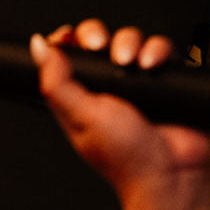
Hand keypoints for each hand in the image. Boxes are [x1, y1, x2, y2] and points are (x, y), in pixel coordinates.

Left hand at [31, 19, 209, 202]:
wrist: (170, 173)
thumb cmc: (126, 158)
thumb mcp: (82, 118)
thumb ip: (57, 84)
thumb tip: (38, 49)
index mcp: (80, 99)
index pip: (66, 58)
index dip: (65, 42)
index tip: (67, 38)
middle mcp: (107, 89)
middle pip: (98, 42)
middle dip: (97, 36)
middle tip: (99, 46)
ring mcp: (136, 83)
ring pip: (131, 41)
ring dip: (130, 42)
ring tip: (130, 62)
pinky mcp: (163, 79)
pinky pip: (160, 50)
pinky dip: (157, 50)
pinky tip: (152, 65)